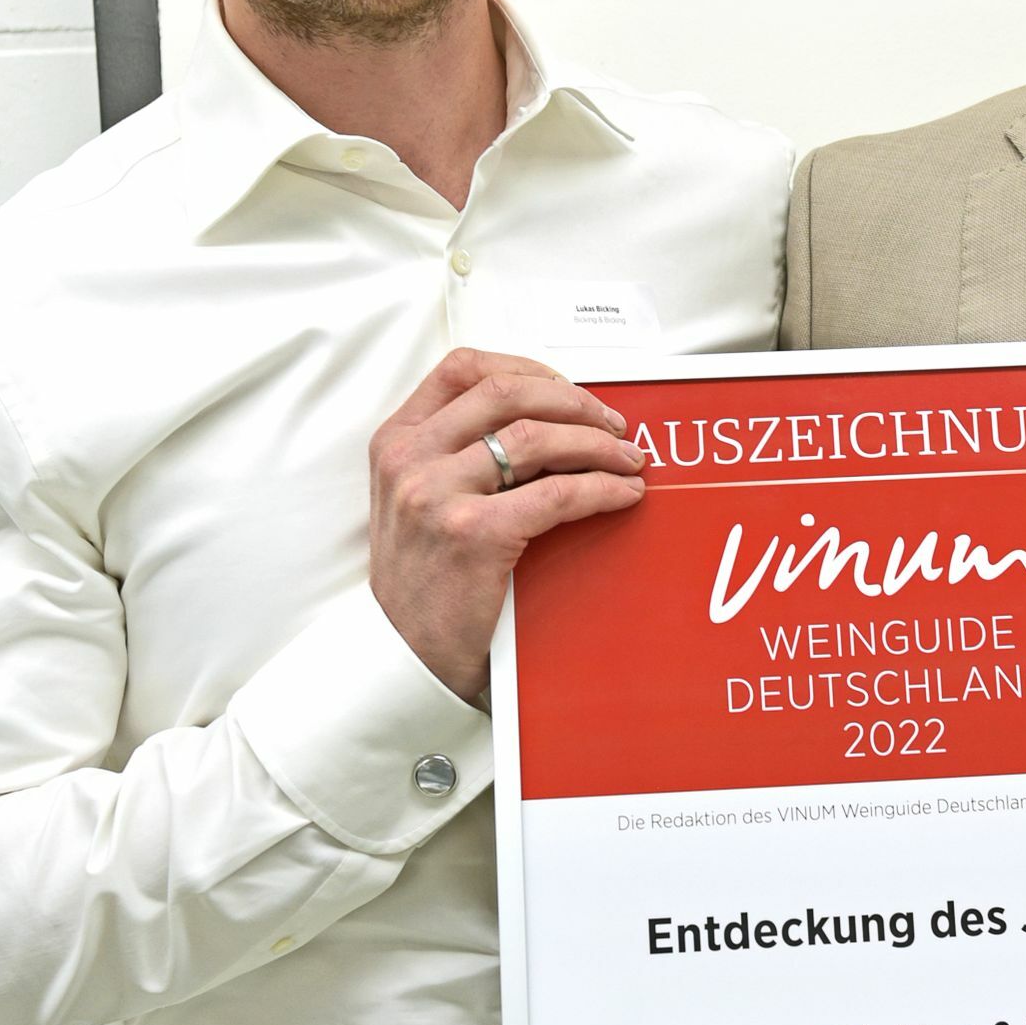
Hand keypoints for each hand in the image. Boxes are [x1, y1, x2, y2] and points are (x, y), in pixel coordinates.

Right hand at [369, 349, 645, 700]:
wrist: (403, 656)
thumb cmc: (422, 582)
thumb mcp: (418, 500)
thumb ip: (460, 454)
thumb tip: (551, 421)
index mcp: (396, 441)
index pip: (464, 368)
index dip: (528, 368)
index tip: (568, 387)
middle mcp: (410, 459)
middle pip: (508, 392)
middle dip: (575, 401)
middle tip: (614, 423)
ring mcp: (437, 494)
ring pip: (538, 436)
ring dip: (598, 443)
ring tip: (629, 459)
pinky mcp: (473, 534)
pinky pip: (558, 493)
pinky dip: (602, 488)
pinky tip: (623, 495)